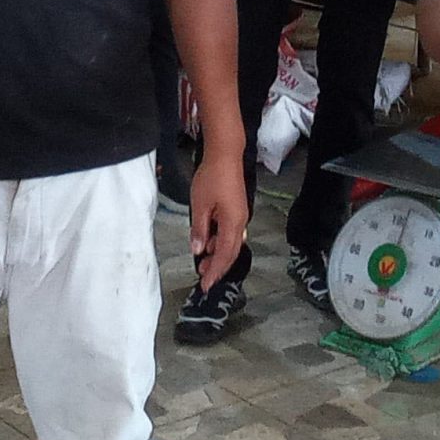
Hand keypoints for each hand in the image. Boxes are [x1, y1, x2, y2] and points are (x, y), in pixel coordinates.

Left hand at [188, 148, 248, 290]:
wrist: (225, 154)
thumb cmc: (212, 177)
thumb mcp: (200, 205)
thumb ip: (200, 230)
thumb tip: (199, 250)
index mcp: (232, 223)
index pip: (225, 255)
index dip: (215, 272)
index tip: (205, 285)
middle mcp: (240, 222)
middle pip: (231, 252)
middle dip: (218, 267)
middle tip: (203, 278)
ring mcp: (240, 216)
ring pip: (231, 243)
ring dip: (218, 255)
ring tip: (203, 262)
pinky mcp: (236, 210)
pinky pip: (230, 233)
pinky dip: (220, 242)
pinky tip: (209, 241)